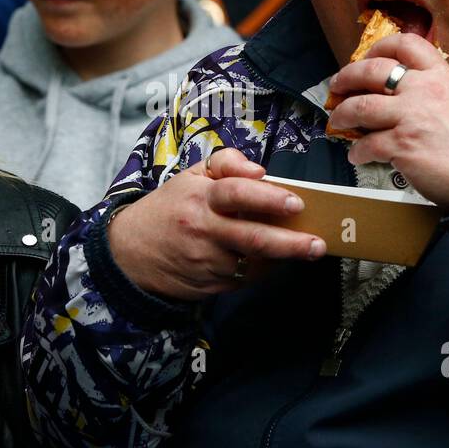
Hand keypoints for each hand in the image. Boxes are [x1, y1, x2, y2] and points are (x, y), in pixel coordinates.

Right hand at [107, 148, 326, 301]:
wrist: (131, 252)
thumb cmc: (169, 208)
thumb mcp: (191, 176)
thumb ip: (226, 163)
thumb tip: (259, 170)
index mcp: (201, 197)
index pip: (237, 194)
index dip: (268, 197)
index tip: (296, 203)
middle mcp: (204, 230)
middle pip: (253, 239)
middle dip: (291, 244)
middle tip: (317, 244)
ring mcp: (207, 261)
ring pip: (255, 262)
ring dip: (281, 257)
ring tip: (304, 248)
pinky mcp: (211, 284)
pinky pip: (246, 278)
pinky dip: (264, 269)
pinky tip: (271, 259)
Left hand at [326, 33, 448, 210]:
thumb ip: (430, 90)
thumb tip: (394, 92)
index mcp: (440, 76)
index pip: (405, 44)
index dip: (379, 48)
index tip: (365, 57)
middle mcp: (424, 90)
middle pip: (373, 71)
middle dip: (347, 77)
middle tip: (337, 86)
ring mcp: (411, 116)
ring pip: (360, 106)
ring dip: (342, 114)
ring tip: (337, 120)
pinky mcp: (402, 145)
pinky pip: (366, 144)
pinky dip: (356, 151)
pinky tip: (356, 155)